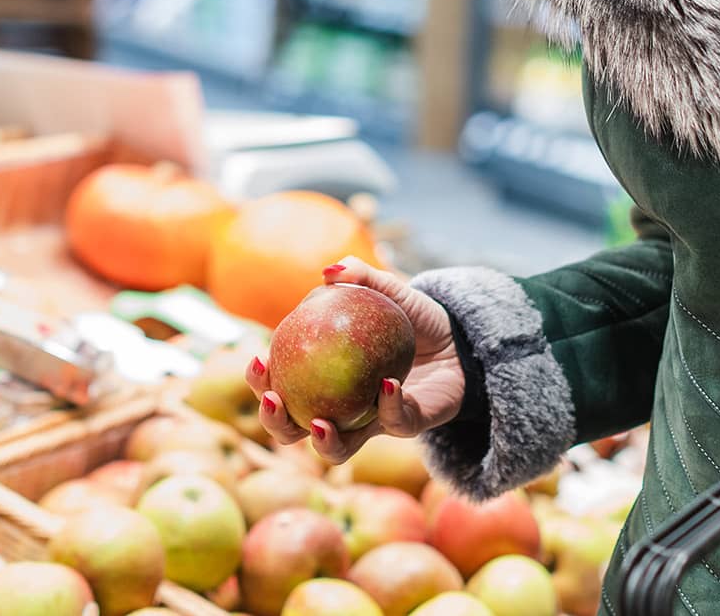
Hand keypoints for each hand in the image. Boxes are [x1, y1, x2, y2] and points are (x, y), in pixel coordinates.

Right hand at [245, 258, 465, 464]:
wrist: (461, 342)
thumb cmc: (414, 319)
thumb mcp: (389, 292)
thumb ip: (362, 278)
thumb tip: (328, 271)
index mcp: (324, 378)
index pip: (281, 386)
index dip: (261, 382)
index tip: (258, 360)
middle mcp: (341, 408)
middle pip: (294, 430)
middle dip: (275, 423)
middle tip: (274, 401)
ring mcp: (373, 422)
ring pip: (338, 449)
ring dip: (323, 441)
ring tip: (319, 422)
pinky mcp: (409, 425)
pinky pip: (394, 422)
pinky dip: (389, 405)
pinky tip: (387, 384)